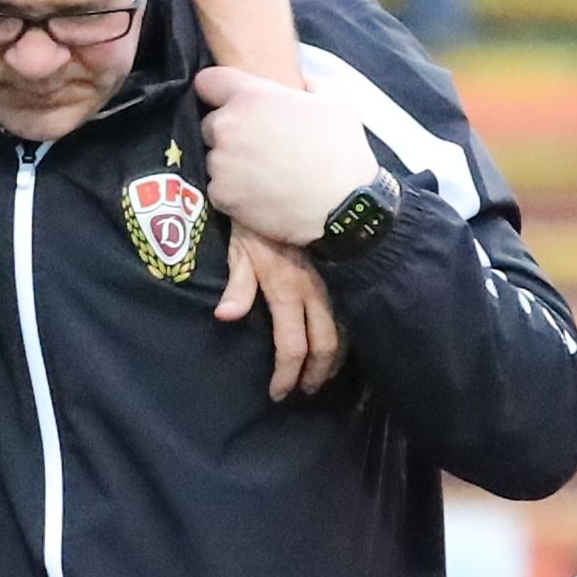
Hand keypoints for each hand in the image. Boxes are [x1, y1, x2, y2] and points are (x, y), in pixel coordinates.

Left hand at [195, 58, 378, 245]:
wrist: (342, 206)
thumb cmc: (342, 151)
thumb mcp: (336, 102)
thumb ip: (310, 85)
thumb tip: (301, 84)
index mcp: (251, 96)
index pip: (208, 81)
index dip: (217, 91)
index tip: (229, 101)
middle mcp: (227, 125)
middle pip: (210, 123)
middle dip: (228, 131)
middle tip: (258, 144)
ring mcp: (220, 162)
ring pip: (213, 156)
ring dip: (230, 162)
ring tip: (263, 172)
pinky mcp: (220, 194)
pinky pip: (218, 186)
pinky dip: (233, 190)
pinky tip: (259, 193)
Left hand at [213, 234, 341, 397]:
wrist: (291, 183)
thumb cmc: (258, 219)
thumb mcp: (240, 249)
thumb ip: (237, 286)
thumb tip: (226, 317)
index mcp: (287, 290)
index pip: (292, 347)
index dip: (287, 375)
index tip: (278, 393)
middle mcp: (315, 291)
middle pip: (325, 345)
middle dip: (317, 374)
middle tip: (306, 391)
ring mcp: (333, 282)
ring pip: (345, 331)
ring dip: (336, 359)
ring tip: (324, 375)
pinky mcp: (342, 273)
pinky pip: (350, 312)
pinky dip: (347, 335)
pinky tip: (341, 343)